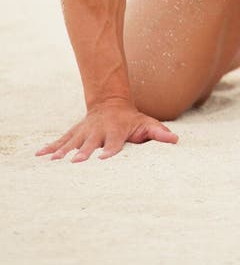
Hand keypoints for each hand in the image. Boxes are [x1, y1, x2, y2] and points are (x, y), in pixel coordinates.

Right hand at [35, 97, 178, 162]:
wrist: (111, 102)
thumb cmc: (131, 119)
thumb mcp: (147, 123)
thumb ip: (159, 133)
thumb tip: (175, 140)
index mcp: (116, 130)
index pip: (114, 142)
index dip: (110, 150)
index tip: (104, 158)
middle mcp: (98, 130)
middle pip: (91, 142)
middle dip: (84, 152)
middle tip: (75, 162)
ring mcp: (85, 131)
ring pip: (72, 141)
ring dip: (63, 151)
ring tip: (52, 161)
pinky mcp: (75, 132)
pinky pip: (61, 140)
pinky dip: (50, 147)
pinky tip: (39, 156)